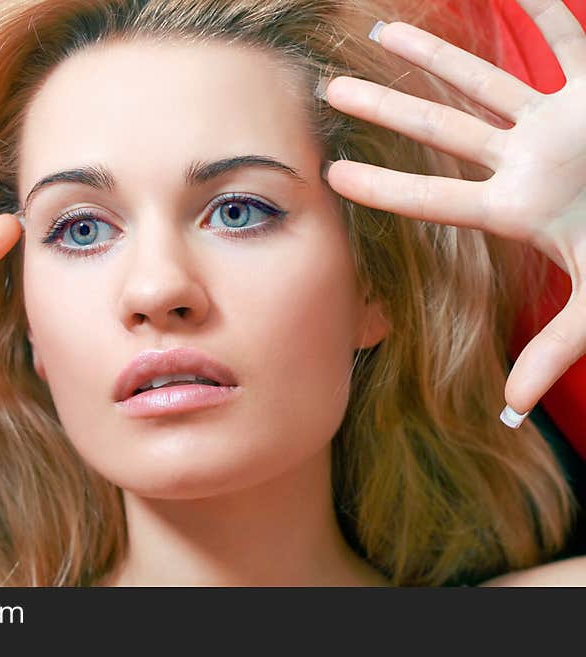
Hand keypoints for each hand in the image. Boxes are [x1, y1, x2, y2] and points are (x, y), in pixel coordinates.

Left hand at [321, 0, 585, 427]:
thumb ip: (556, 349)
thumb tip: (508, 409)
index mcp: (520, 209)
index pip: (436, 198)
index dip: (385, 189)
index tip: (331, 176)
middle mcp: (527, 163)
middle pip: (440, 130)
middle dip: (386, 109)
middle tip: (330, 92)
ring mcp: (558, 123)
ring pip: (485, 80)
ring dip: (436, 54)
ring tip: (383, 31)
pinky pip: (566, 39)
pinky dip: (542, 10)